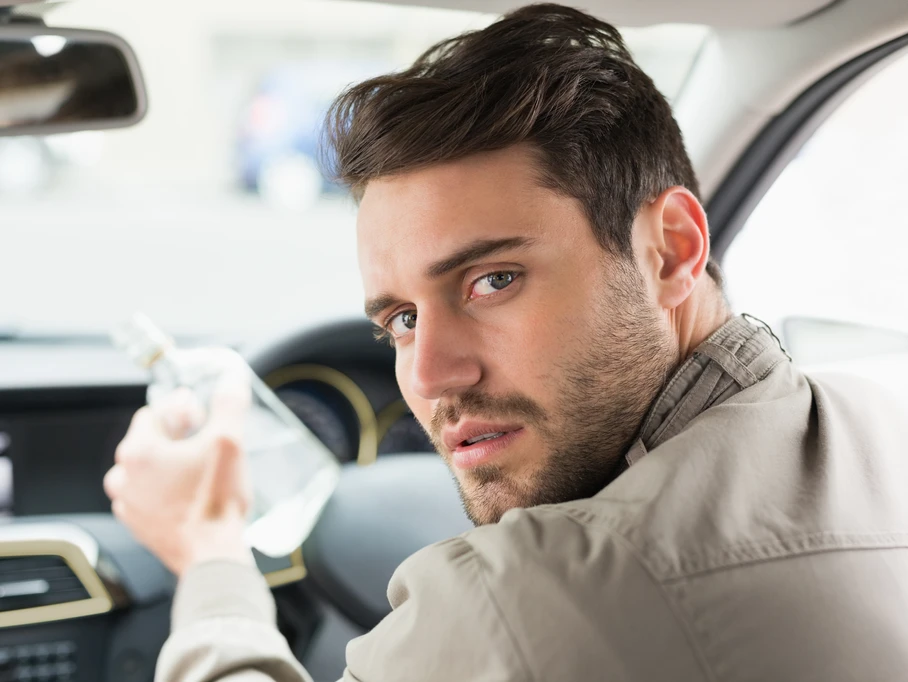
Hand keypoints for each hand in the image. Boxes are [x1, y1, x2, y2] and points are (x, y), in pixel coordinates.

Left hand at [104, 371, 255, 575]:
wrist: (212, 555)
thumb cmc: (215, 502)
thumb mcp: (230, 442)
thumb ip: (229, 403)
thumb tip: (231, 377)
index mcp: (139, 451)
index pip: (154, 411)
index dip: (183, 408)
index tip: (204, 415)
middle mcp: (124, 476)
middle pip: (148, 438)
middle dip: (177, 434)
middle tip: (206, 439)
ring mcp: (128, 502)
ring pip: (146, 468)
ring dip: (169, 462)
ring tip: (198, 467)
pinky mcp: (139, 524)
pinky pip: (148, 494)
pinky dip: (165, 488)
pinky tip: (191, 492)